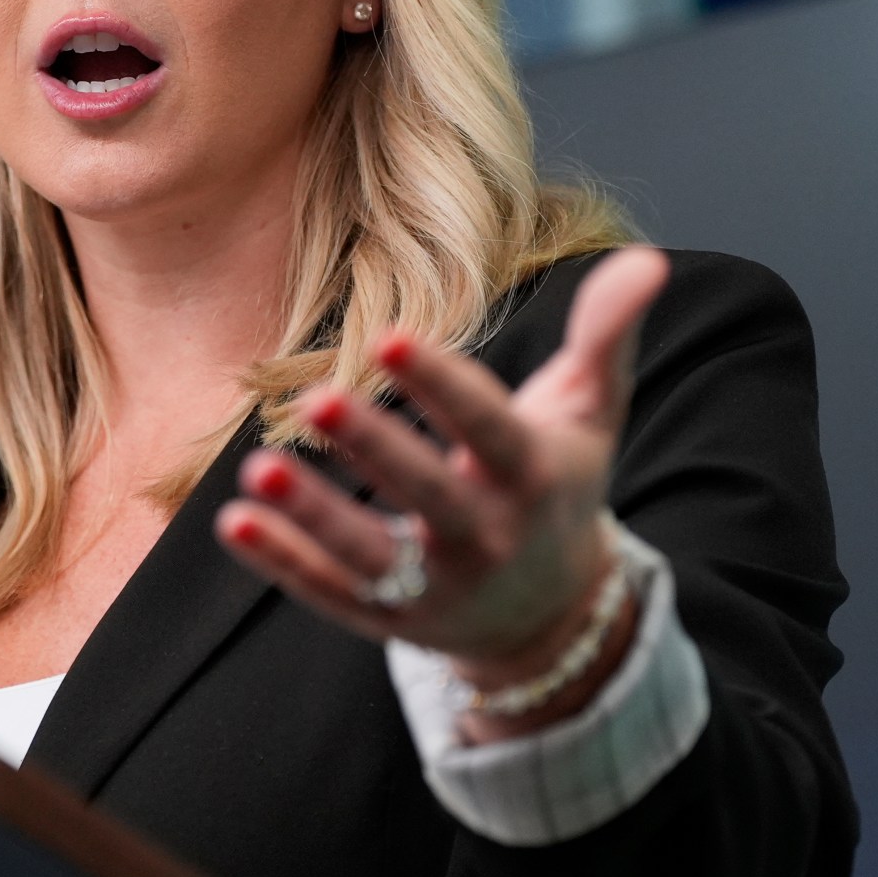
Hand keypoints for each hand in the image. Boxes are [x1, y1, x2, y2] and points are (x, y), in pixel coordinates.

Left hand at [215, 246, 669, 735]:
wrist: (552, 616)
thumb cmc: (558, 486)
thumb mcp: (590, 413)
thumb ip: (607, 335)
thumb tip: (645, 258)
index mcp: (532, 477)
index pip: (487, 427)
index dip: (441, 385)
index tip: (390, 336)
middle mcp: (487, 538)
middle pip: (428, 495)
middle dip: (374, 450)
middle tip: (316, 400)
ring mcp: (435, 587)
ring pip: (369, 557)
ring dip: (312, 516)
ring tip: (254, 471)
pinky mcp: (387, 618)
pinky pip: (328, 593)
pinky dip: (281, 563)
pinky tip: (232, 522)